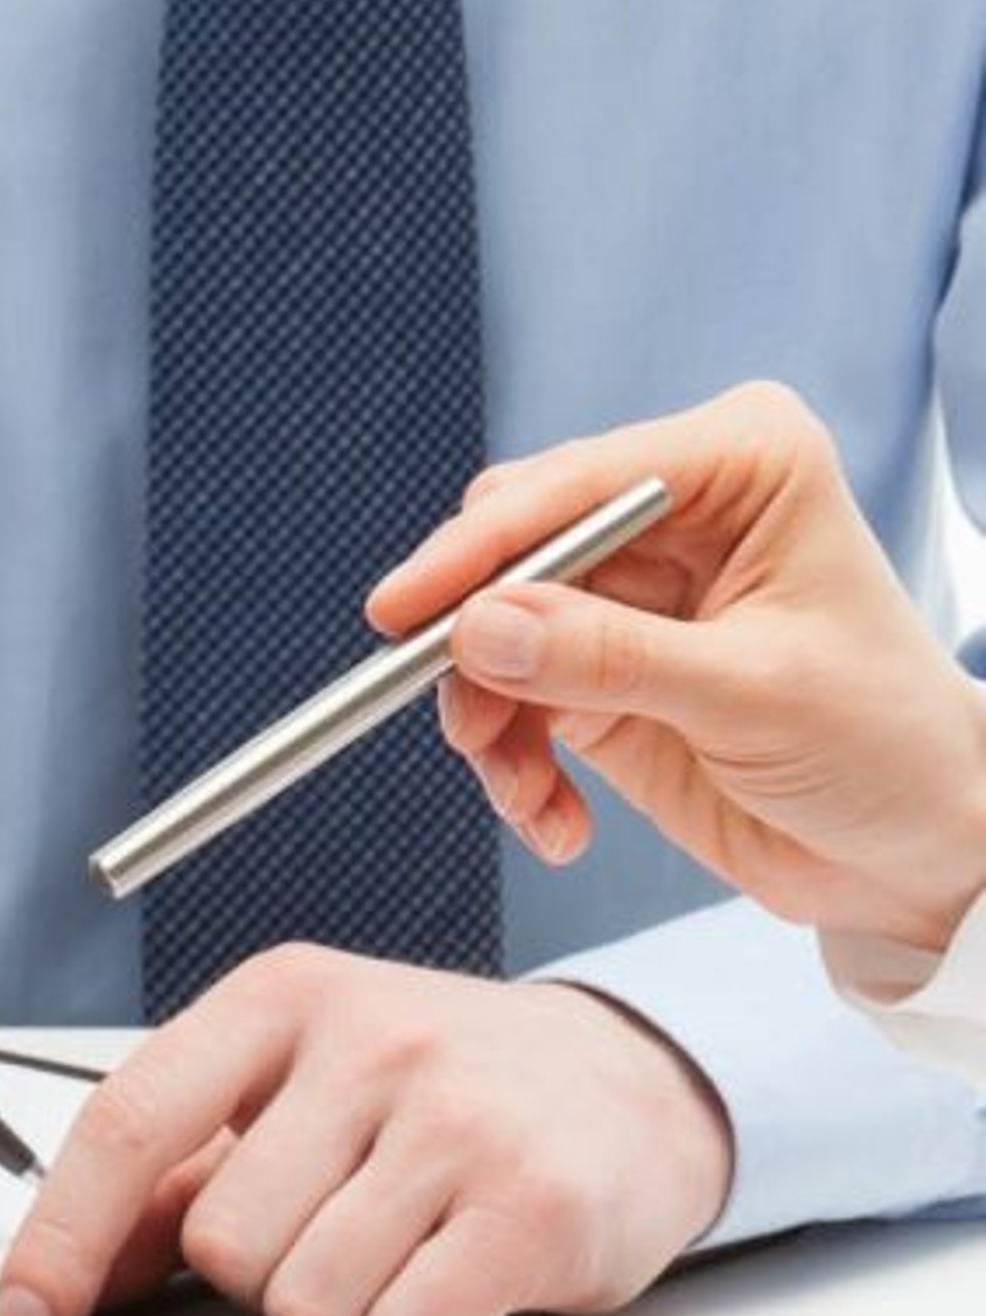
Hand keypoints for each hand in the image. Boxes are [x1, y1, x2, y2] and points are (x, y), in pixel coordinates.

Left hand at [0, 947, 730, 1315]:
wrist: (634, 1085)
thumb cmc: (449, 1092)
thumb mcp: (303, 1090)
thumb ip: (182, 1173)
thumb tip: (66, 1280)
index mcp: (284, 999)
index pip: (130, 1124)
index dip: (62, 1240)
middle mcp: (370, 1039)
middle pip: (223, 1246)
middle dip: (259, 1280)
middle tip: (334, 1237)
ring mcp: (458, 1117)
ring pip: (306, 1305)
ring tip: (403, 1255)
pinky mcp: (534, 1204)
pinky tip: (452, 1289)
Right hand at [367, 380, 985, 951]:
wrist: (911, 850)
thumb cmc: (881, 745)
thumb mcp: (746, 695)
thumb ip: (606, 659)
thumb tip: (480, 629)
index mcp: (737, 465)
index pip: (576, 486)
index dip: (481, 550)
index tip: (403, 612)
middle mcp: (675, 517)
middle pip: (516, 552)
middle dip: (476, 645)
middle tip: (469, 723)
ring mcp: (632, 601)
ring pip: (496, 638)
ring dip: (492, 726)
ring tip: (529, 795)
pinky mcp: (604, 679)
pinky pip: (513, 710)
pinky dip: (517, 771)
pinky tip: (560, 823)